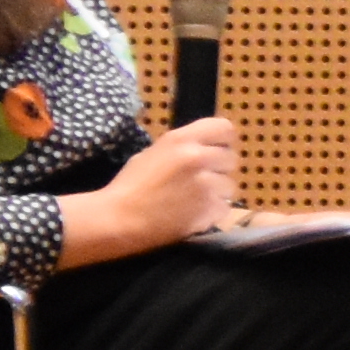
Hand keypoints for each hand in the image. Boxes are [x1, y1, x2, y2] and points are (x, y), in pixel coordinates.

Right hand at [86, 117, 238, 257]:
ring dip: (216, 193)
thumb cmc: (130, 187)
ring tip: (192, 201)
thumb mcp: (153, 153)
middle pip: (231, 159)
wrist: (118, 220)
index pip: (225, 128)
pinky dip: (212, 213)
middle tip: (199, 181)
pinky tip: (192, 215)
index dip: (222, 142)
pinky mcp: (210, 209)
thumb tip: (206, 148)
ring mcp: (206, 184)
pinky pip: (224, 207)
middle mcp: (198, 158)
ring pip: (230, 186)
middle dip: (218, 170)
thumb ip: (183, 147)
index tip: (216, 151)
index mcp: (181, 140)